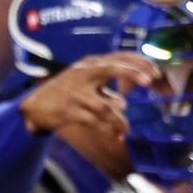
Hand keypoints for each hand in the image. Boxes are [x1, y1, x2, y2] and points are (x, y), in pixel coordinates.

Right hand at [17, 52, 163, 136]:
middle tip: (149, 81)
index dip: (137, 63)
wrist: (37, 105)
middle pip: (110, 69)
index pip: (117, 58)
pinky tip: (116, 135)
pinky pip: (96, 121)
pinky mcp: (71, 110)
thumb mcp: (86, 82)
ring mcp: (76, 92)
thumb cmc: (67, 91)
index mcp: (89, 65)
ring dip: (119, 120)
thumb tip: (126, 98)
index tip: (155, 73)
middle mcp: (83, 74)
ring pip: (105, 106)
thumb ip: (106, 87)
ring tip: (124, 129)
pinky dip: (108, 129)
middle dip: (131, 73)